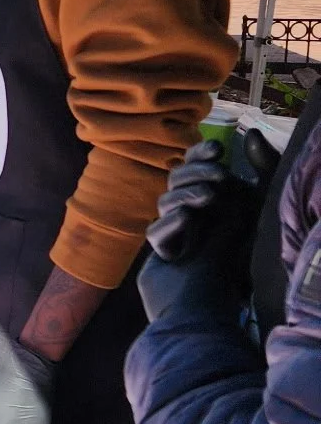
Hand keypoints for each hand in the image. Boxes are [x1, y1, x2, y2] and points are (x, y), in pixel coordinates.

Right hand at [144, 132, 277, 261]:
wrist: (252, 291)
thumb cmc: (259, 248)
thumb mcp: (267, 200)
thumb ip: (262, 165)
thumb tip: (249, 132)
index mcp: (210, 193)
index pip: (193, 165)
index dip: (200, 154)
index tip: (218, 149)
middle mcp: (191, 210)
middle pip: (176, 178)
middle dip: (195, 172)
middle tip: (221, 178)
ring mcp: (176, 232)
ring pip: (164, 202)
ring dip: (184, 194)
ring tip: (209, 199)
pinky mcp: (165, 254)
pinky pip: (156, 233)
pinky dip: (171, 224)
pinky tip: (189, 219)